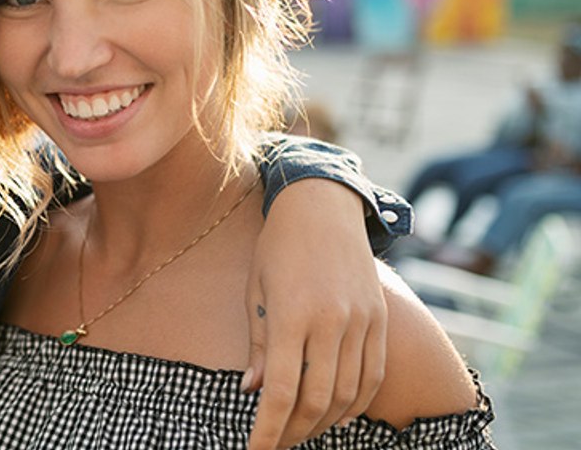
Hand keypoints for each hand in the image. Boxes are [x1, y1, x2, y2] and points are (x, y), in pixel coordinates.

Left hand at [242, 178, 386, 449]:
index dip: (268, 429)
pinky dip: (357, 403)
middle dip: (294, 431)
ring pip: (349, 394)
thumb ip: (258, 344)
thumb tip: (254, 393)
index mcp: (292, 315)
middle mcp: (331, 322)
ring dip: (324, 422)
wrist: (323, 207)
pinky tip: (336, 413)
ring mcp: (361, 322)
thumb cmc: (278, 248)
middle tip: (276, 444)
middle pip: (317, 399)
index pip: (280, 390)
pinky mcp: (379, 320)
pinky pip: (373, 375)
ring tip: (301, 432)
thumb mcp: (256, 291)